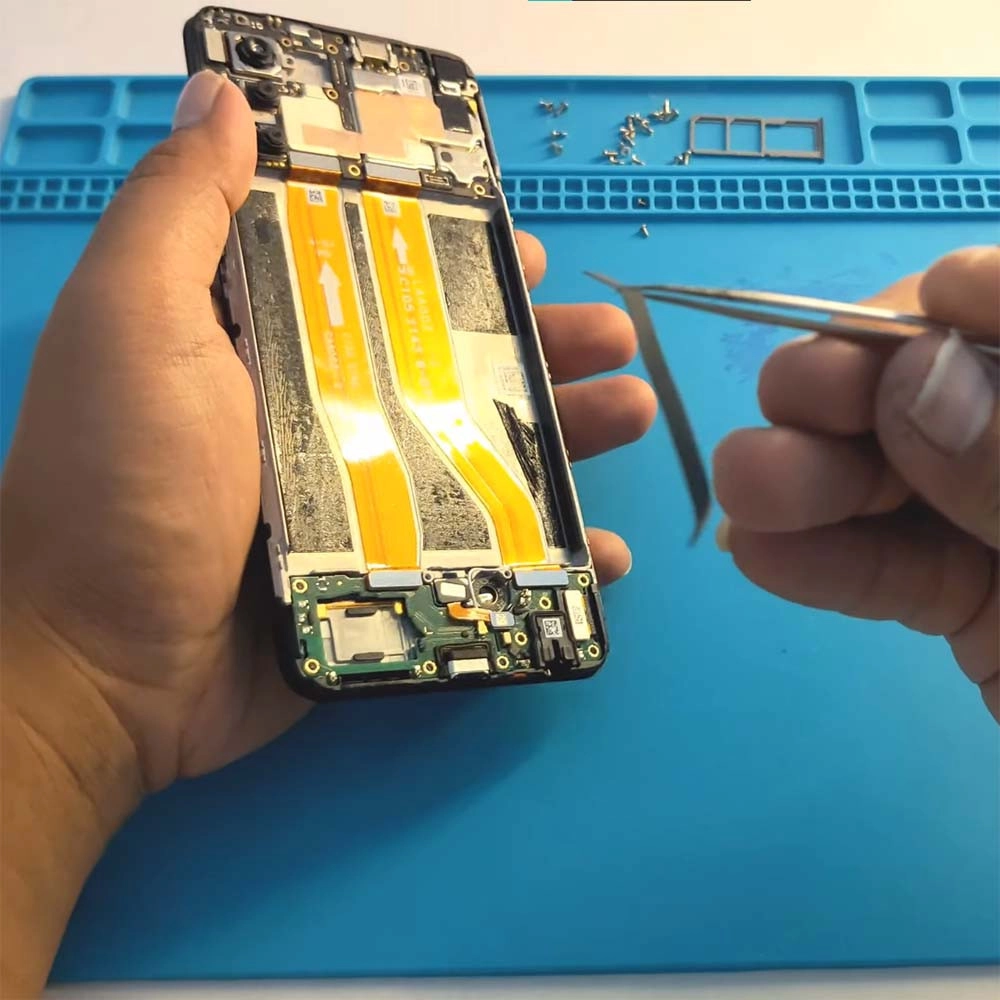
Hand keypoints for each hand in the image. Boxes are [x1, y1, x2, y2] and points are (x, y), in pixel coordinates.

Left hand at [0, 72, 654, 795]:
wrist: (108, 672)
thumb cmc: (120, 485)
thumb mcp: (133, 324)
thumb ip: (181, 212)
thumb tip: (225, 99)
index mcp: (271, 346)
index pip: (382, 284)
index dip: (456, 261)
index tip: (522, 251)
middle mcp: (322, 416)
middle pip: (454, 371)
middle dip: (541, 349)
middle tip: (615, 337)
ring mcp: (360, 503)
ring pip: (484, 456)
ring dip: (566, 435)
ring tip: (635, 410)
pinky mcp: (384, 578)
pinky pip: (484, 555)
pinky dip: (551, 553)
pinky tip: (608, 547)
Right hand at [713, 246, 998, 720]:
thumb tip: (917, 371)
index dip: (997, 299)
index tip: (929, 305)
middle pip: (968, 387)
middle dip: (871, 384)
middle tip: (792, 399)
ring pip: (914, 480)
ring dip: (818, 476)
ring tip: (747, 486)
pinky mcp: (983, 606)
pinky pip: (899, 571)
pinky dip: (826, 564)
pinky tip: (761, 556)